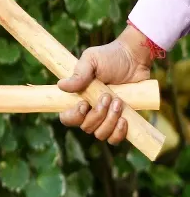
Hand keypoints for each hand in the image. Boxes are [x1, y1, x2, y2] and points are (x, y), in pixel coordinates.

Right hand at [57, 24, 152, 144]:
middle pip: (86, 127)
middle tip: (108, 96)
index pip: (67, 118)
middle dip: (98, 114)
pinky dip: (118, 133)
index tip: (84, 105)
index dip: (74, 117)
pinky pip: (114, 139)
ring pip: (101, 134)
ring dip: (109, 121)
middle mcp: (90, 111)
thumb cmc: (109, 57)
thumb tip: (61, 86)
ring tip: (118, 102)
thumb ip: (78, 74)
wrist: (134, 58)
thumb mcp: (91, 60)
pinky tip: (124, 119)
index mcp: (78, 98)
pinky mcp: (121, 122)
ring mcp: (106, 118)